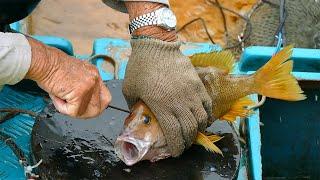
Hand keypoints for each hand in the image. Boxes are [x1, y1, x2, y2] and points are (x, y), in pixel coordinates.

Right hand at [25, 38, 110, 118]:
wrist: (42, 61)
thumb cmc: (50, 68)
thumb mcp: (72, 76)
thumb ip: (80, 87)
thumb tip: (82, 104)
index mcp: (93, 73)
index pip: (104, 96)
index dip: (94, 105)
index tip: (84, 107)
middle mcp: (94, 78)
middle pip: (101, 106)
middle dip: (86, 113)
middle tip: (72, 108)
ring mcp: (89, 85)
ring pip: (88, 112)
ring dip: (71, 110)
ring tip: (61, 98)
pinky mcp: (81, 92)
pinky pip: (74, 111)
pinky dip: (62, 108)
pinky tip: (56, 96)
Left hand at [122, 38, 211, 156]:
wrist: (155, 47)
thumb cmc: (140, 69)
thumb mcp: (129, 90)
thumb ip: (134, 107)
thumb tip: (138, 118)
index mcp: (161, 106)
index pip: (174, 134)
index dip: (176, 147)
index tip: (175, 153)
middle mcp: (179, 102)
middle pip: (189, 129)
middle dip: (187, 142)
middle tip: (183, 146)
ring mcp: (191, 93)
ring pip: (201, 118)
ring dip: (198, 130)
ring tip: (193, 133)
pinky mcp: (197, 84)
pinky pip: (207, 104)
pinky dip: (206, 115)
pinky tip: (202, 118)